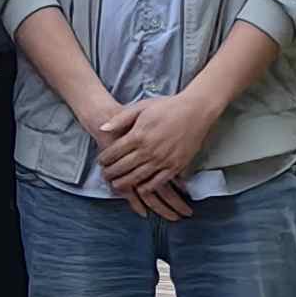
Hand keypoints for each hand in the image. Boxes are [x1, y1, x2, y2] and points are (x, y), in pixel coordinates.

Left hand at [94, 91, 203, 219]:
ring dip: (125, 183)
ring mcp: (162, 160)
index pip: (114, 152)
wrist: (195, 111)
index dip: (104, 159)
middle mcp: (149, 150)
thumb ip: (120, 119)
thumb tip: (102, 128)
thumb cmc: (167, 107)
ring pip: (138, 177)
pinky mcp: (175, 166)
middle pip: (123, 167)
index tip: (100, 162)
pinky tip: (140, 189)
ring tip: (116, 185)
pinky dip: (147, 188)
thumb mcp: (141, 107)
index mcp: (138, 135)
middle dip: (111, 173)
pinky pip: (158, 182)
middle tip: (104, 176)